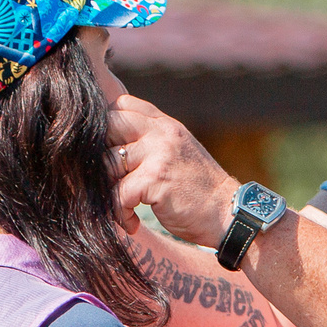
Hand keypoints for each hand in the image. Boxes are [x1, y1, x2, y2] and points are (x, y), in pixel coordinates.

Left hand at [109, 95, 238, 247]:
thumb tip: (107, 139)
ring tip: (121, 208)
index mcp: (165, 124)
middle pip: (107, 127)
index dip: (106, 125)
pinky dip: (120, 213)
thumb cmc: (197, 190)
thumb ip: (150, 139)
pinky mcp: (155, 179)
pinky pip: (118, 193)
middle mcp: (162, 133)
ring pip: (107, 164)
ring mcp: (159, 153)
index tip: (107, 151)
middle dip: (98, 155)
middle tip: (105, 180)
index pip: (122, 105)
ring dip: (108, 191)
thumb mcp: (177, 152)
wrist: (228, 214)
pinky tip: (131, 222)